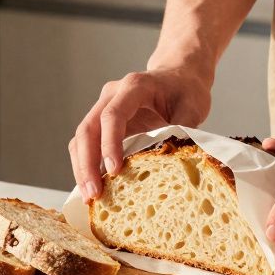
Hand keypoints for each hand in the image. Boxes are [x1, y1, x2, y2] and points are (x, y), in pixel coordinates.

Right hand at [70, 67, 211, 200]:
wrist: (178, 76)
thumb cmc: (185, 90)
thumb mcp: (193, 106)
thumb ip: (184, 131)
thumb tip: (176, 162)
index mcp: (134, 86)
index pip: (113, 115)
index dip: (110, 143)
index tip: (114, 171)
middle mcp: (111, 95)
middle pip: (88, 129)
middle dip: (87, 164)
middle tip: (94, 194)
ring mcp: (102, 107)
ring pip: (81, 139)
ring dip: (82, 169)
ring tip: (90, 198)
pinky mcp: (101, 123)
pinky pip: (86, 145)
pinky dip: (86, 166)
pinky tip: (94, 188)